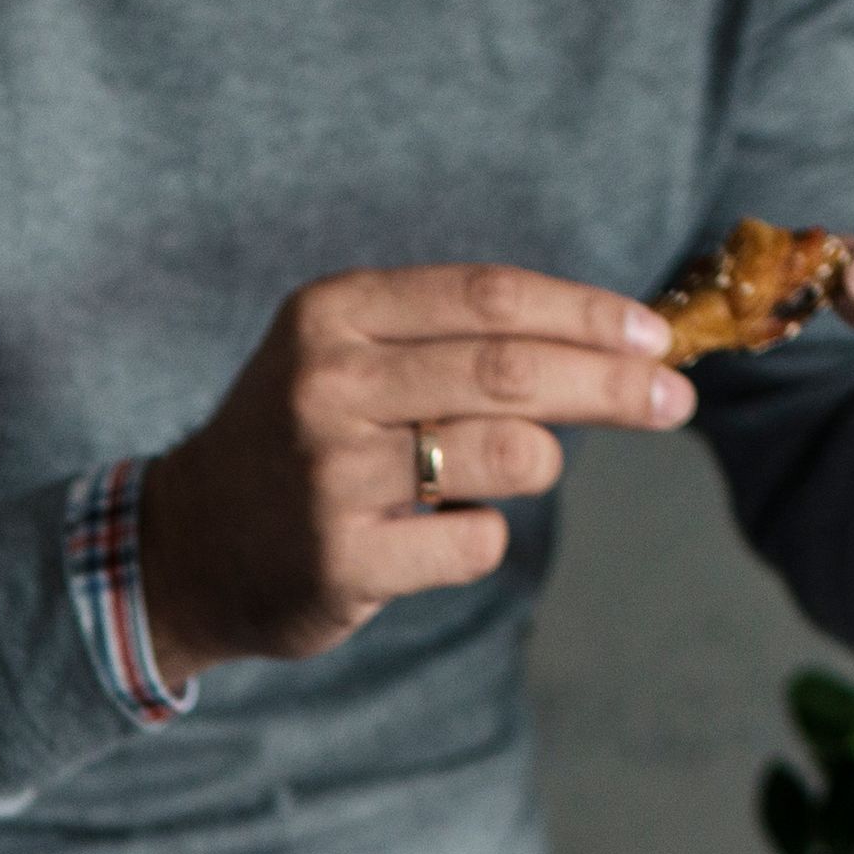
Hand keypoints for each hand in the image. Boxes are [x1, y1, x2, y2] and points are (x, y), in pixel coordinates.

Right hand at [131, 264, 692, 687]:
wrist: (181, 550)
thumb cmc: (298, 443)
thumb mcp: (344, 355)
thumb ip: (450, 338)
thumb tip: (610, 341)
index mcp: (333, 312)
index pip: (490, 296)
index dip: (585, 314)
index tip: (652, 338)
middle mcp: (327, 382)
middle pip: (513, 370)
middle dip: (612, 385)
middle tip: (672, 402)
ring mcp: (332, 473)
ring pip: (508, 453)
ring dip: (540, 463)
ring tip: (517, 469)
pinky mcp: (343, 557)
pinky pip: (476, 540)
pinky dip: (484, 536)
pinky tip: (437, 535)